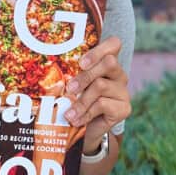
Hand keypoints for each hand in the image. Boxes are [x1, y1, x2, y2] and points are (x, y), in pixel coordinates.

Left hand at [64, 36, 130, 153]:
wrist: (87, 130)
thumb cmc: (76, 100)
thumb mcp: (73, 84)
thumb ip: (71, 73)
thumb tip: (52, 71)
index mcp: (106, 62)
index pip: (114, 44)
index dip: (99, 50)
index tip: (81, 63)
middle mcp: (118, 73)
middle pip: (109, 62)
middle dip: (86, 75)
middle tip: (70, 88)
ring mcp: (122, 91)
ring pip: (101, 85)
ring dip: (81, 100)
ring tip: (68, 112)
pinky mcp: (123, 108)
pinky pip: (103, 105)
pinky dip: (86, 113)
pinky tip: (76, 120)